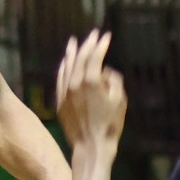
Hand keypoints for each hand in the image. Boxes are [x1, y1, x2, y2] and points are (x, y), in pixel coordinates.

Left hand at [56, 30, 127, 148]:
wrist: (91, 146)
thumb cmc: (110, 125)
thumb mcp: (120, 100)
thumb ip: (113, 81)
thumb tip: (106, 71)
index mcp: (91, 82)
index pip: (95, 57)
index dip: (101, 45)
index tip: (106, 36)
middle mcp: (75, 83)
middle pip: (80, 58)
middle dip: (88, 44)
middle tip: (93, 34)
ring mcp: (65, 92)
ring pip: (67, 66)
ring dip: (72, 53)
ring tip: (74, 41)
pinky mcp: (60, 101)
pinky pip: (60, 78)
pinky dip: (63, 67)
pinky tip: (65, 62)